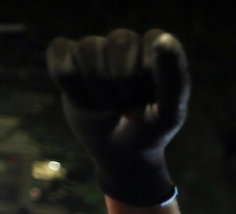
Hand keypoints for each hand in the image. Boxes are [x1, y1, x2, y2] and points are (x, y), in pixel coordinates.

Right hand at [46, 29, 189, 206]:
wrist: (122, 153)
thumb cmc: (151, 131)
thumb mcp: (170, 113)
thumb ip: (174, 78)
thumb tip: (165, 39)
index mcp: (155, 47)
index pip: (148, 44)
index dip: (145, 80)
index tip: (150, 100)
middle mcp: (125, 41)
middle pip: (114, 43)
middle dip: (121, 87)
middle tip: (128, 106)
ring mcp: (94, 49)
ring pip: (86, 53)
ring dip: (97, 93)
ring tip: (109, 106)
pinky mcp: (67, 59)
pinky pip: (61, 63)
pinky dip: (73, 92)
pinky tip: (86, 102)